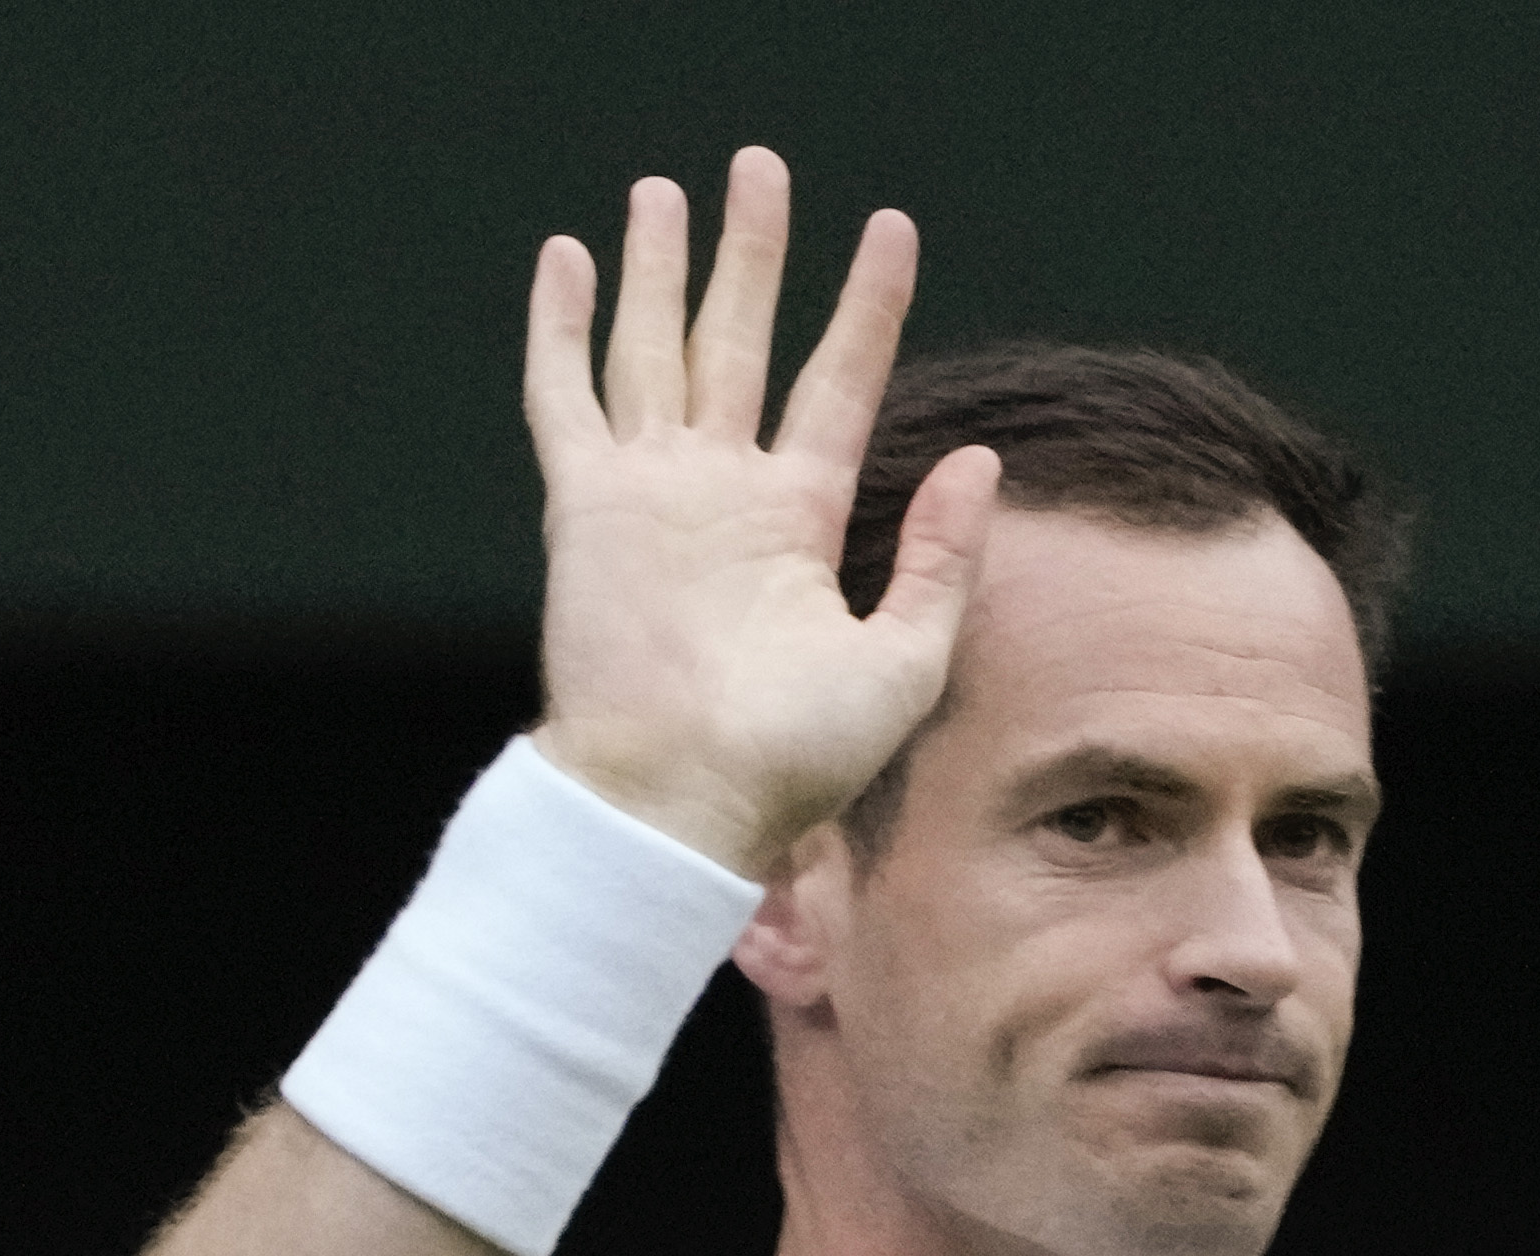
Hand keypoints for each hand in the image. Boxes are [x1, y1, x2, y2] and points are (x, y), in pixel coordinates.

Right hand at [519, 149, 1000, 877]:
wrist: (684, 803)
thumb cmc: (792, 760)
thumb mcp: (903, 661)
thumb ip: (939, 559)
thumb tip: (978, 457)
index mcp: (796, 520)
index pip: (840, 382)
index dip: (866, 305)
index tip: (891, 230)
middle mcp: (722, 493)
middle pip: (741, 339)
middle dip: (750, 253)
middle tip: (760, 167)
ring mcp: (651, 492)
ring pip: (653, 347)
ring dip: (658, 268)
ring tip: (664, 190)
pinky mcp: (587, 505)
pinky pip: (566, 397)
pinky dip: (561, 326)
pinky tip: (566, 257)